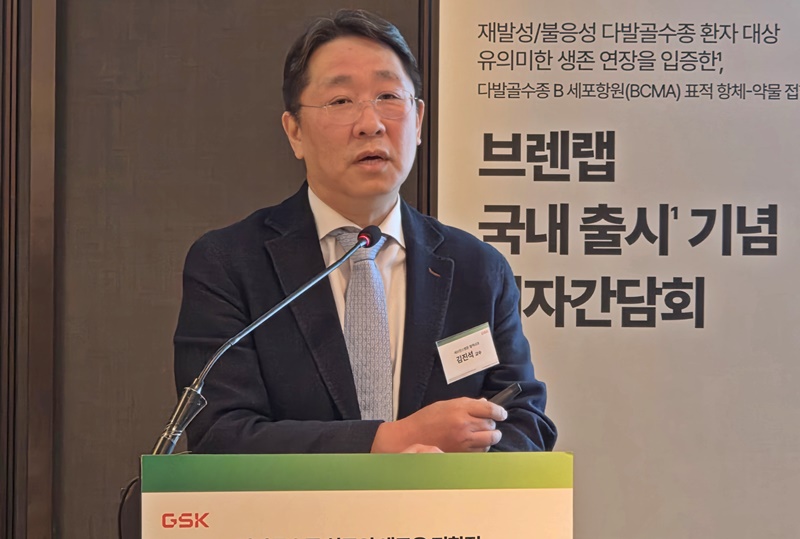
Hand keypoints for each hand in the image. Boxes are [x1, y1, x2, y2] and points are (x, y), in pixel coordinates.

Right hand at [371, 397, 506, 452]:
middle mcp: (463, 424)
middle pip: (491, 425)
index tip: (501, 413)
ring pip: (489, 439)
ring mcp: (463, 441)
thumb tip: (484, 404)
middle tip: (488, 423)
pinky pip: (481, 451)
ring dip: (490, 436)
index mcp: (460, 408)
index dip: (499, 411)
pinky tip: (476, 443)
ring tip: (484, 434)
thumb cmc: (426, 419)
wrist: (411, 437)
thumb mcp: (446, 404)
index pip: (489, 409)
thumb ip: (467, 404)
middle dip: (492, 424)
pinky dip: (482, 447)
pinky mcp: (461, 453)